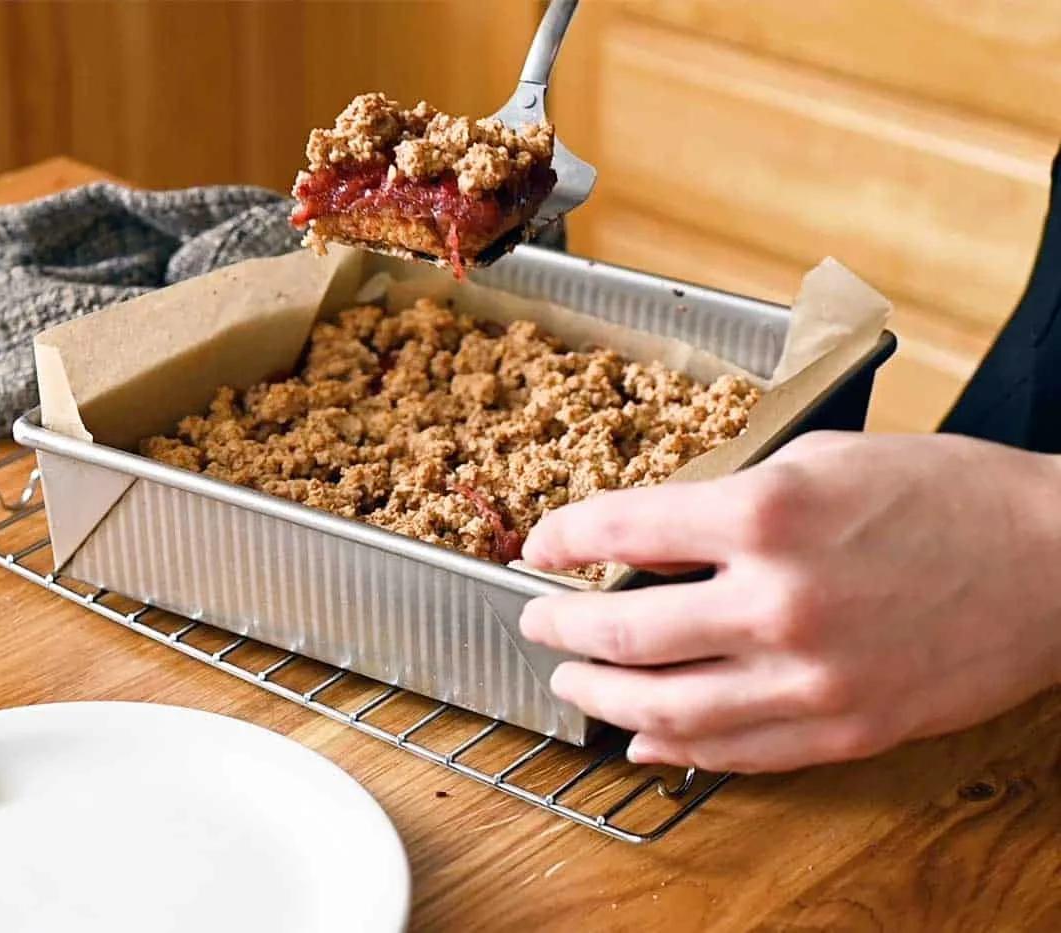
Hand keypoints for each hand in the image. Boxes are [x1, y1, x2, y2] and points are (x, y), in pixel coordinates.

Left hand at [518, 432, 1060, 771]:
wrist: (1052, 561)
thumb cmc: (939, 494)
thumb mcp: (817, 460)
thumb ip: (725, 499)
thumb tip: (646, 539)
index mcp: (765, 513)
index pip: (619, 529)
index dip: (561, 539)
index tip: (541, 545)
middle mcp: (777, 601)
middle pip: (621, 630)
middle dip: (557, 625)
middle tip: (536, 619)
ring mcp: (809, 678)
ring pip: (661, 707)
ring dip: (596, 695)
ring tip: (570, 679)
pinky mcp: (841, 730)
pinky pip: (732, 753)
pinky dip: (671, 746)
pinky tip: (641, 735)